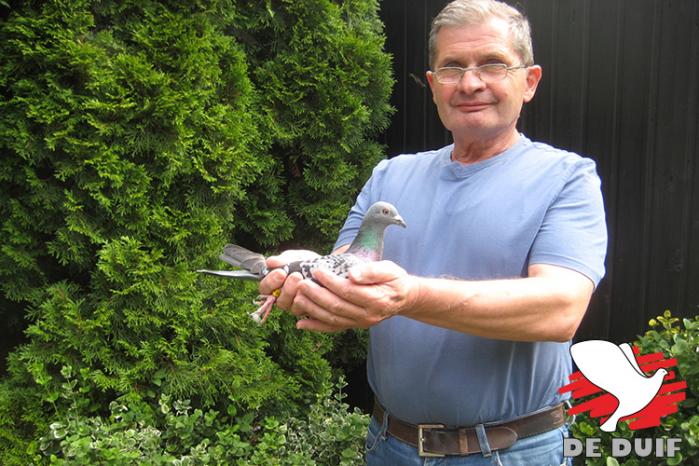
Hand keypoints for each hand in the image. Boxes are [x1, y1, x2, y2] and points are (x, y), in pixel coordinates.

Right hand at [258, 249, 319, 309]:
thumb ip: (282, 260)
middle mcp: (282, 298)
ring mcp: (294, 306)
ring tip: (304, 281)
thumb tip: (270, 262)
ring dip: (297, 294)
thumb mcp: (294, 258)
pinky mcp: (307, 310)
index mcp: (274, 285)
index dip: (271, 282)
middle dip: (287, 288)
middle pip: (279, 301)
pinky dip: (308, 300)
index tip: (281, 272)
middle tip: (296, 275)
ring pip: (291, 307)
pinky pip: (305, 310)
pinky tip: (314, 290)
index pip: (265, 288)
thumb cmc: (304, 262)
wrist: (323, 268)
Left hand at [291, 260, 418, 331]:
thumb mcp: (389, 269)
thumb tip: (352, 274)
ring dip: (312, 310)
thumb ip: (372, 271)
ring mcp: (360, 323)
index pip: (349, 291)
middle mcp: (368, 316)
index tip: (317, 270)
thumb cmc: (395, 280)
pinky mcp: (354, 326)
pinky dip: (316, 327)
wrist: (403, 298)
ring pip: (332, 319)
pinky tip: (300, 323)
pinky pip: (333, 328)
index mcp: (377, 300)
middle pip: (337, 307)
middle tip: (301, 283)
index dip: (331, 282)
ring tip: (297, 298)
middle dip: (316, 295)